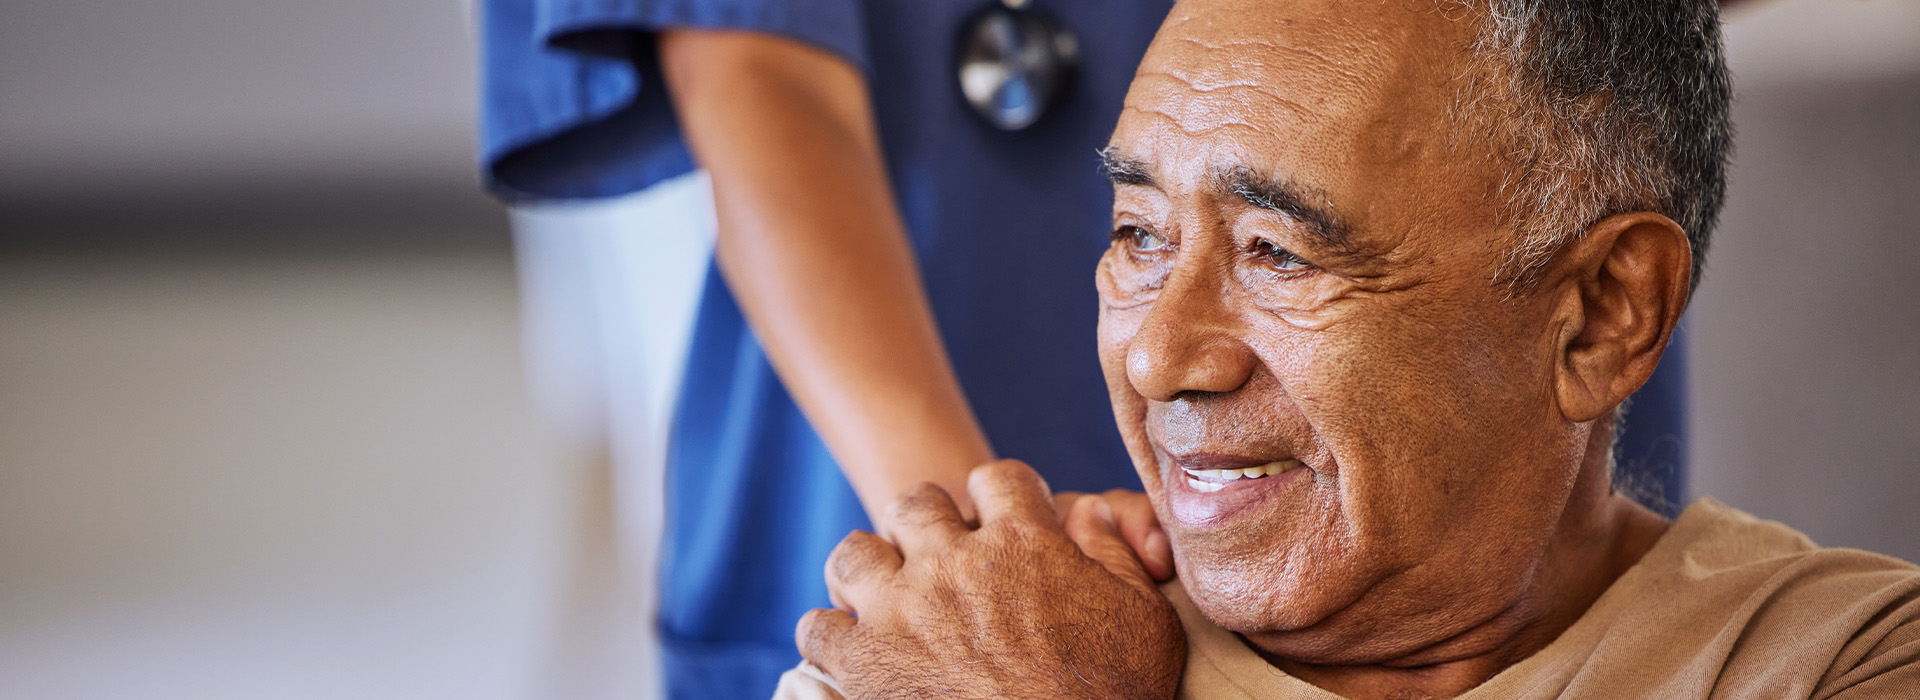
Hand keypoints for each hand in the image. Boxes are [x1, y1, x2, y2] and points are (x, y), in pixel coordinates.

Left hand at [797, 460, 1185, 699]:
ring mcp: (901, 610)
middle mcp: (955, 563)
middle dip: (926, 523)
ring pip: (856, 552)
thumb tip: (1089, 511)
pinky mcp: (862, 663)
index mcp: (1024, 542)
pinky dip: (831, 634)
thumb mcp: (1144, 618)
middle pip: (918, 504)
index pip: (998, 478)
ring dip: (869, 569)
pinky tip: (851, 649)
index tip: (1001, 518)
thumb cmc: (1117, 697)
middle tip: (937, 556)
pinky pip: (819, 626)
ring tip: (882, 595)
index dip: (1001, 495)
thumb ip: (1115, 553)